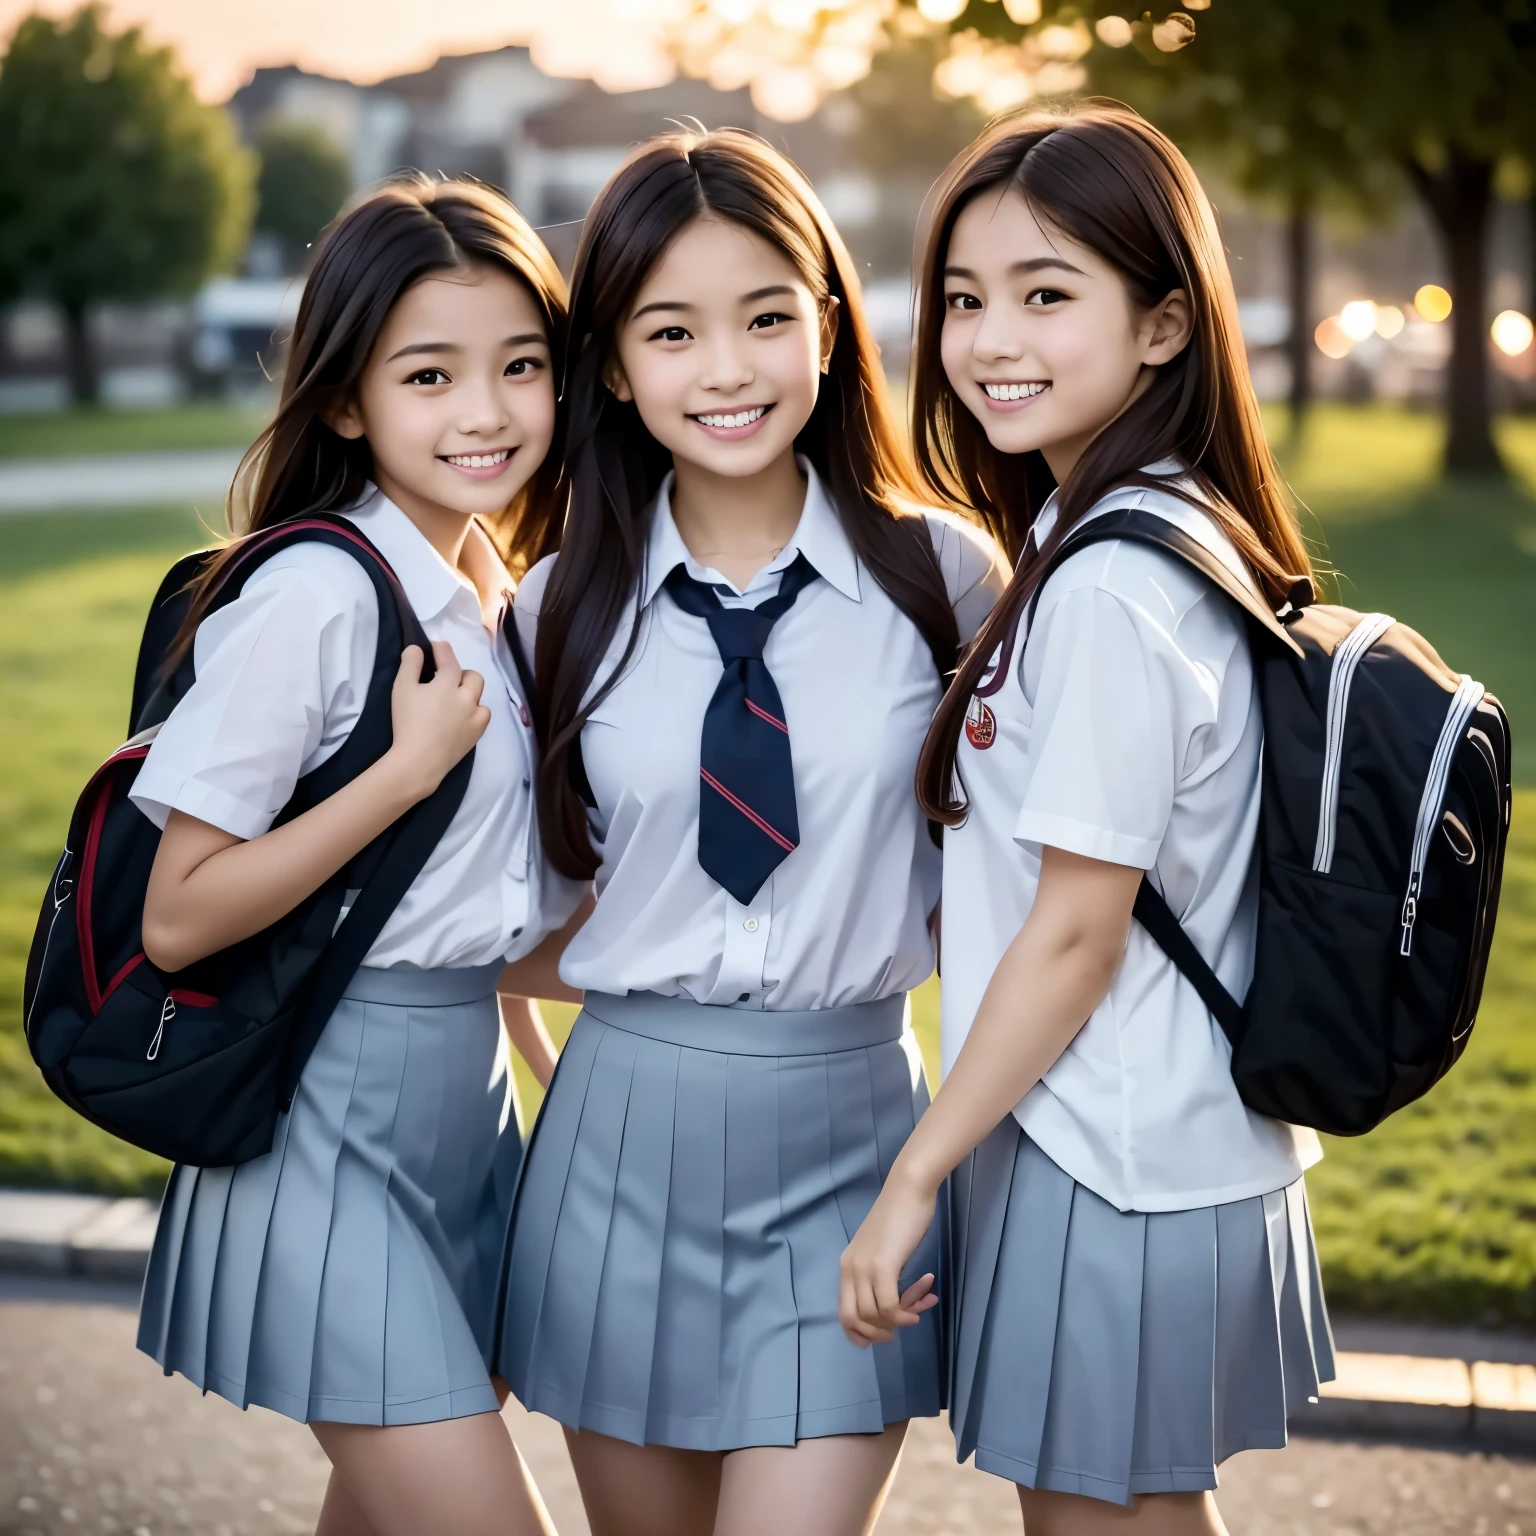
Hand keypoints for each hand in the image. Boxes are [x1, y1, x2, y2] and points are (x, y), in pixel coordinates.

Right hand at [384, 641, 489, 800]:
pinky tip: (463, 717)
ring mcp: (475, 715)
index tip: (436, 647)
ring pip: (479, 695)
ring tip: (453, 700)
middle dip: (460, 673)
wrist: (419, 760)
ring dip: (469, 692)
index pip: (449, 657)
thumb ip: (410, 665)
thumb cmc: (408, 722)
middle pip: (472, 675)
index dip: (441, 649)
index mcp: (448, 682)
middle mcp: (467, 696)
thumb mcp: (402, 689)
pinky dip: (475, 711)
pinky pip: (483, 714)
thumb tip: (417, 648)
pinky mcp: (478, 733)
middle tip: (444, 681)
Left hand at [839, 1168, 940, 1347]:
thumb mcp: (883, 1251)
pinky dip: (903, 1316)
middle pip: (852, 1319)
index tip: (881, 1336)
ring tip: (915, 1312)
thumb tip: (893, 1307)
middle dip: (876, 1333)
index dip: (859, 1333)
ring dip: (895, 1322)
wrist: (909, 1189)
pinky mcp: (882, 1265)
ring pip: (872, 1315)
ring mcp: (864, 1267)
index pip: (843, 1313)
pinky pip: (888, 1306)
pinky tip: (916, 1310)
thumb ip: (880, 1276)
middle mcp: (849, 1268)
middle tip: (900, 1327)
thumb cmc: (901, 1217)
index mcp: (847, 1266)